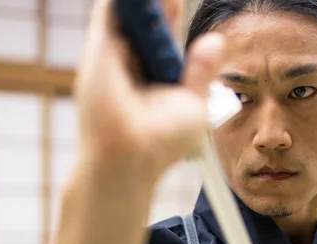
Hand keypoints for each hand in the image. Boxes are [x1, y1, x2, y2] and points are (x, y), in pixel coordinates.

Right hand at [74, 0, 224, 185]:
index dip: (171, 13)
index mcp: (153, 75)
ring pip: (128, 11)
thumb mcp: (193, 102)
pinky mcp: (100, 48)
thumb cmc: (162, 140)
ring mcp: (113, 54)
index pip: (163, 35)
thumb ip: (200, 70)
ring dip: (144, 0)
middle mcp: (131, 63)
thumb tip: (217, 39)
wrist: (133, 155)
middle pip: (145, 20)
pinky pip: (110, 9)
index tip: (179, 0)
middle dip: (159, 2)